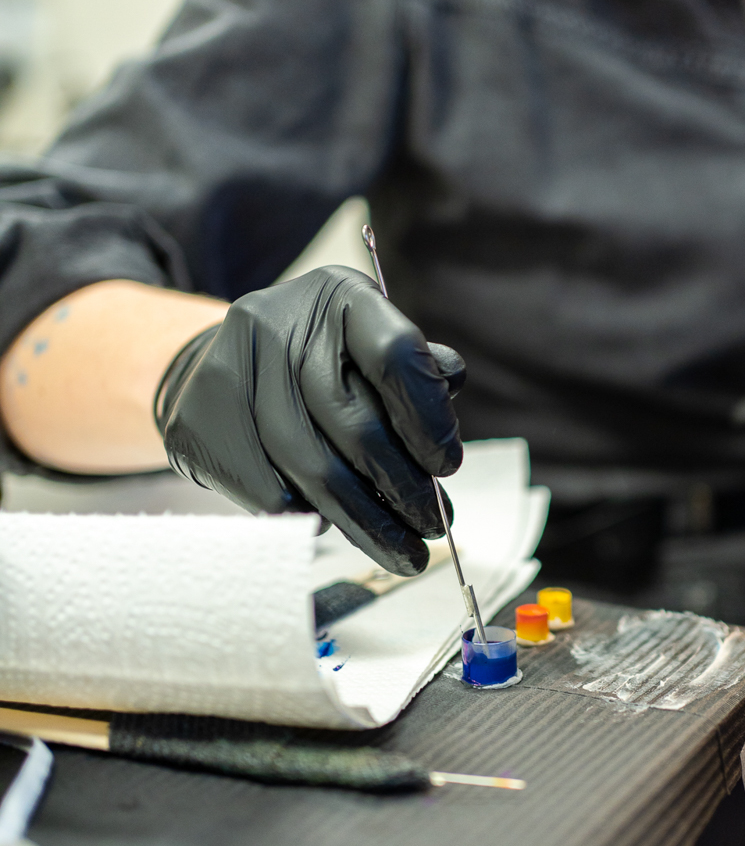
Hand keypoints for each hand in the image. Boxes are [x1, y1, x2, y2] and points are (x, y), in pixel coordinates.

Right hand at [155, 266, 465, 574]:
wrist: (224, 365)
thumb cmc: (324, 364)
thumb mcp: (374, 349)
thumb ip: (418, 374)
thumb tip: (446, 407)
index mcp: (338, 296)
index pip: (395, 355)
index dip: (428, 418)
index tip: (447, 468)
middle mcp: (278, 322)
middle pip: (353, 423)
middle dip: (404, 488)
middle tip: (434, 526)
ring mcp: (228, 369)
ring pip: (311, 468)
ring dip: (366, 521)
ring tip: (403, 549)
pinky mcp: (196, 420)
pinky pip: (267, 492)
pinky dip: (309, 518)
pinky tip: (337, 528)